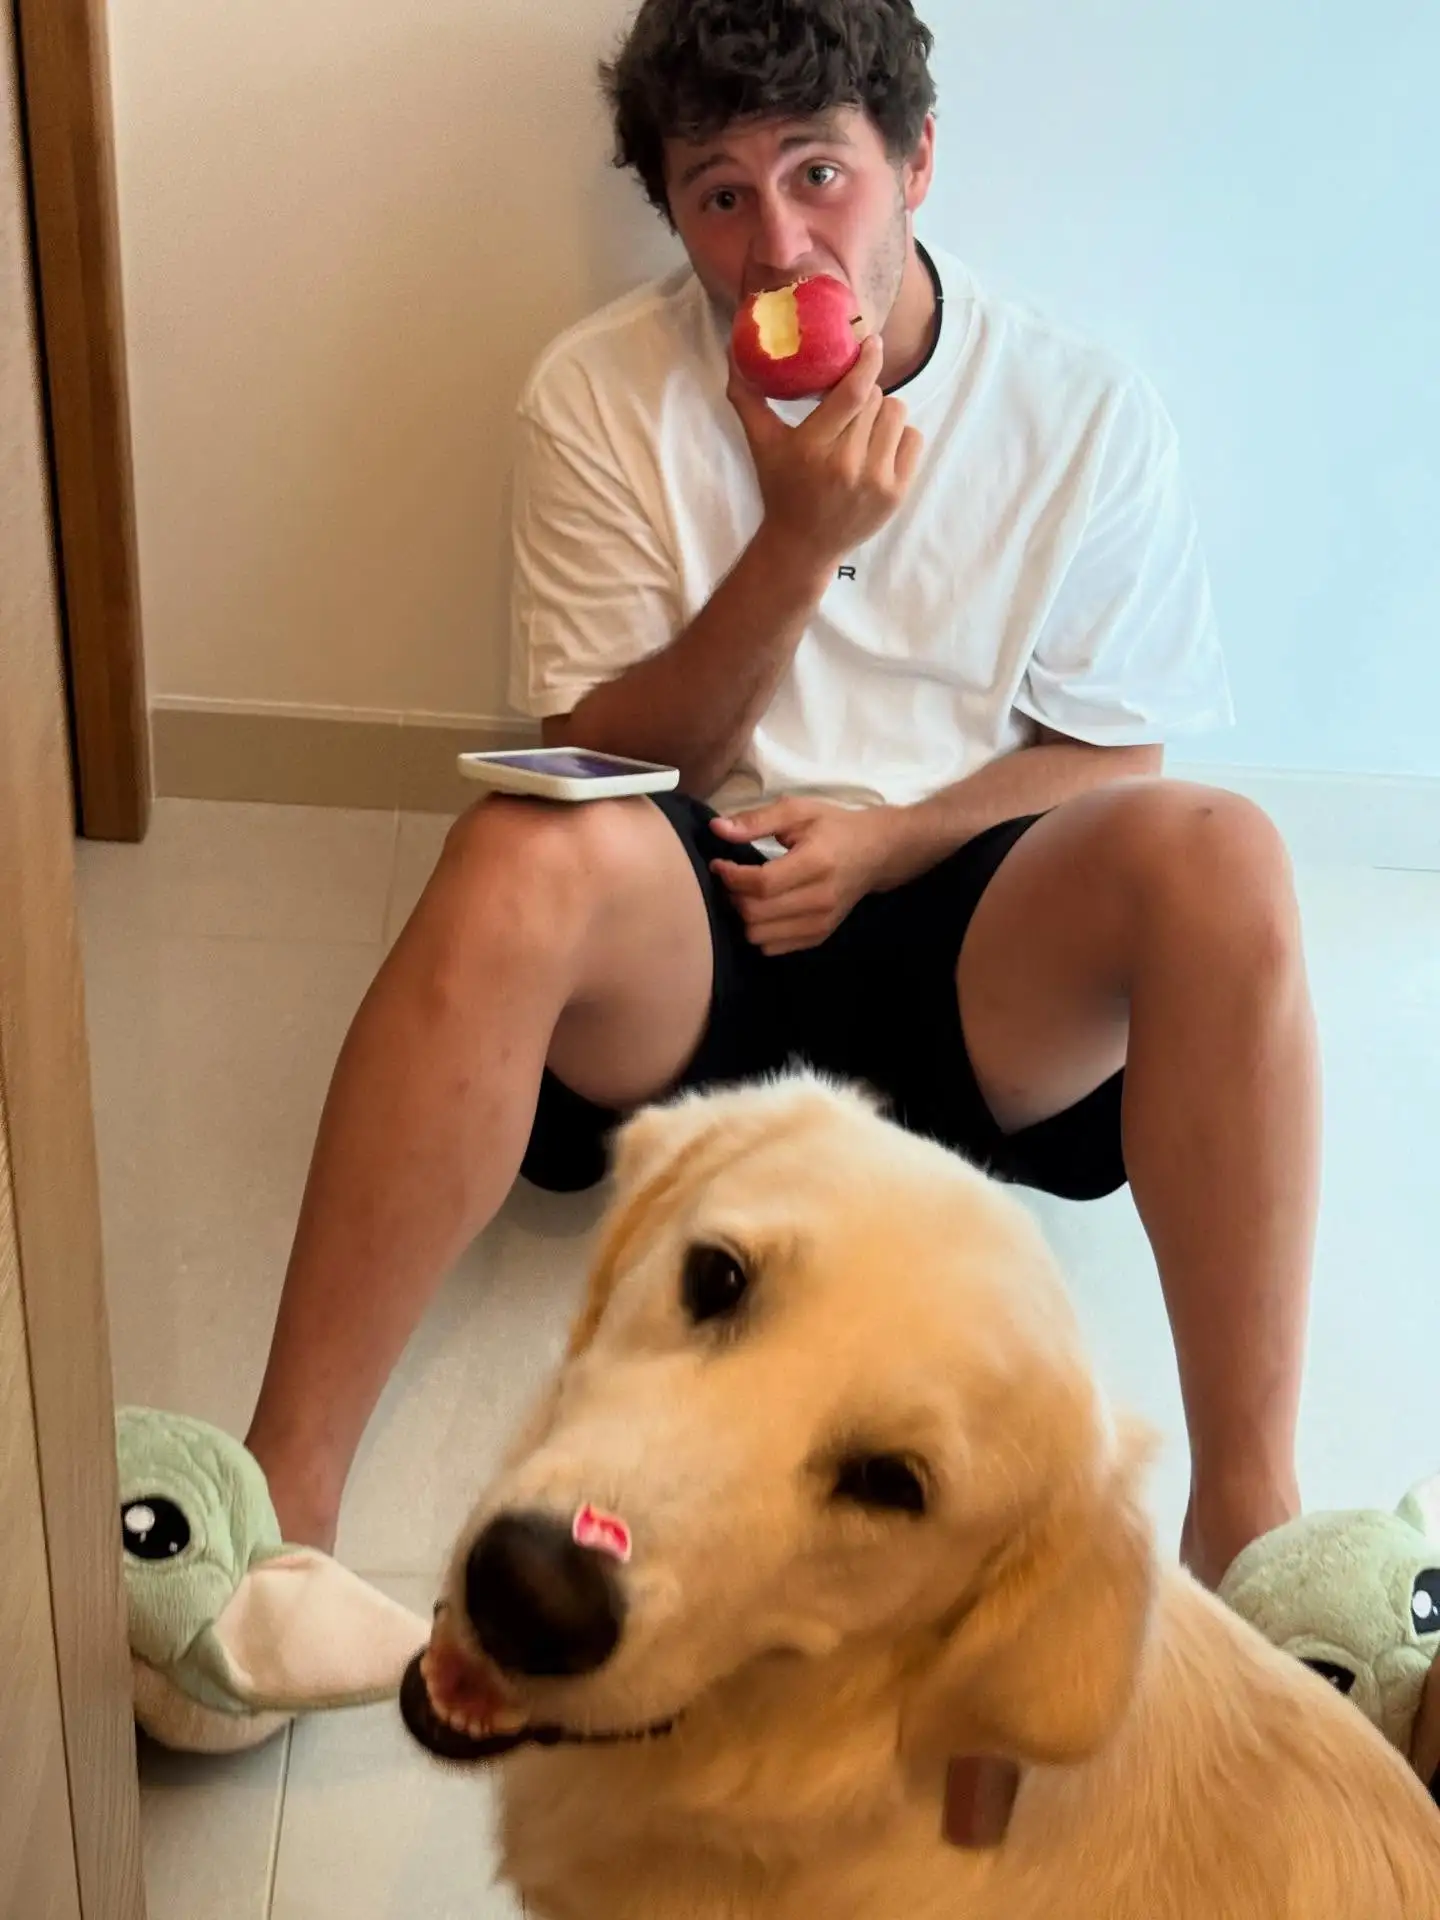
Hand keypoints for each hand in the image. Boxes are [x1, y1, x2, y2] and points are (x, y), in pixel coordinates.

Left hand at [709, 798, 906, 955]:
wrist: (877, 852)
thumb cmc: (834, 827)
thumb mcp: (798, 811)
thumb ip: (756, 820)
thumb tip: (717, 829)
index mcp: (816, 863)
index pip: (761, 883)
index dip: (731, 876)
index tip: (719, 864)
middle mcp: (820, 899)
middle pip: (755, 913)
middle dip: (733, 896)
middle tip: (732, 879)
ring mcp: (821, 922)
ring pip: (759, 936)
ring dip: (743, 916)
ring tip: (746, 894)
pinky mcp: (819, 936)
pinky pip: (772, 947)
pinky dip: (759, 931)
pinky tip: (763, 910)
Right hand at [727, 335, 924, 572]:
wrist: (804, 546)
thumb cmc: (782, 489)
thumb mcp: (761, 445)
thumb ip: (748, 399)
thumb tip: (733, 353)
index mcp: (813, 447)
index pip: (854, 392)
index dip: (867, 362)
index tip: (873, 343)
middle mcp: (847, 463)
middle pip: (876, 398)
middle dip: (864, 394)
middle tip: (850, 407)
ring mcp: (876, 480)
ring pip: (897, 414)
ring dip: (883, 413)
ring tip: (865, 427)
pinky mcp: (897, 493)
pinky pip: (913, 439)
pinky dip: (899, 436)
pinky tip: (879, 447)